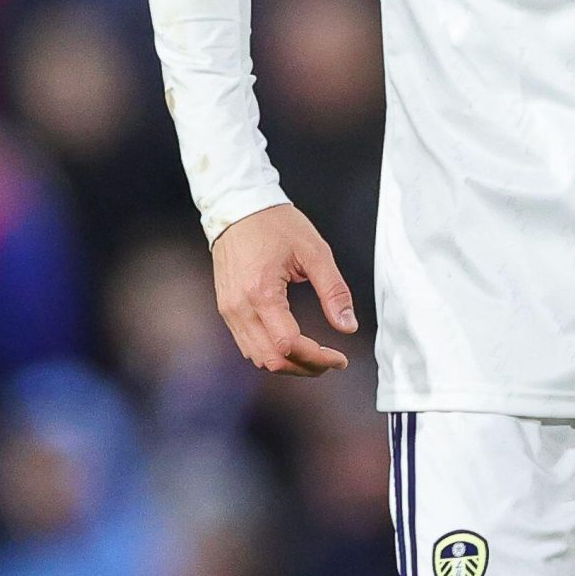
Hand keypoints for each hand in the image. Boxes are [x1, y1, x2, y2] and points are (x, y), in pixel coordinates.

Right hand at [211, 203, 359, 375]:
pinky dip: (271, 353)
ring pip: (257, 358)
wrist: (238, 207)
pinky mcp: (227, 308)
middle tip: (331, 362)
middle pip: (272, 360)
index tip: (340, 357)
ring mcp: (229, 310)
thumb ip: (334, 291)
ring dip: (289, 364)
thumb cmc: (276, 224)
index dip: (318, 358)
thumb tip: (348, 326)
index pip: (289, 345)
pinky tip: (292, 345)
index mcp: (262, 293)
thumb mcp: (315, 252)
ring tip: (316, 357)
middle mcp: (240, 308)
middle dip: (306, 368)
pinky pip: (247, 344)